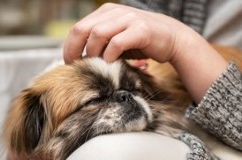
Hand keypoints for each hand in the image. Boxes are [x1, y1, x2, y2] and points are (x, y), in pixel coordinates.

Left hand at [63, 3, 187, 63]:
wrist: (171, 38)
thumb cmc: (141, 42)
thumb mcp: (117, 40)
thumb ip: (100, 44)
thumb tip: (80, 58)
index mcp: (106, 12)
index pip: (78, 27)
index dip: (69, 46)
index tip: (69, 62)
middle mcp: (115, 12)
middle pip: (83, 29)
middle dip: (75, 50)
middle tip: (76, 66)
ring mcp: (128, 19)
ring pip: (98, 34)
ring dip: (93, 53)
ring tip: (96, 65)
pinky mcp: (141, 30)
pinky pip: (117, 43)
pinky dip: (110, 55)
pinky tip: (111, 62)